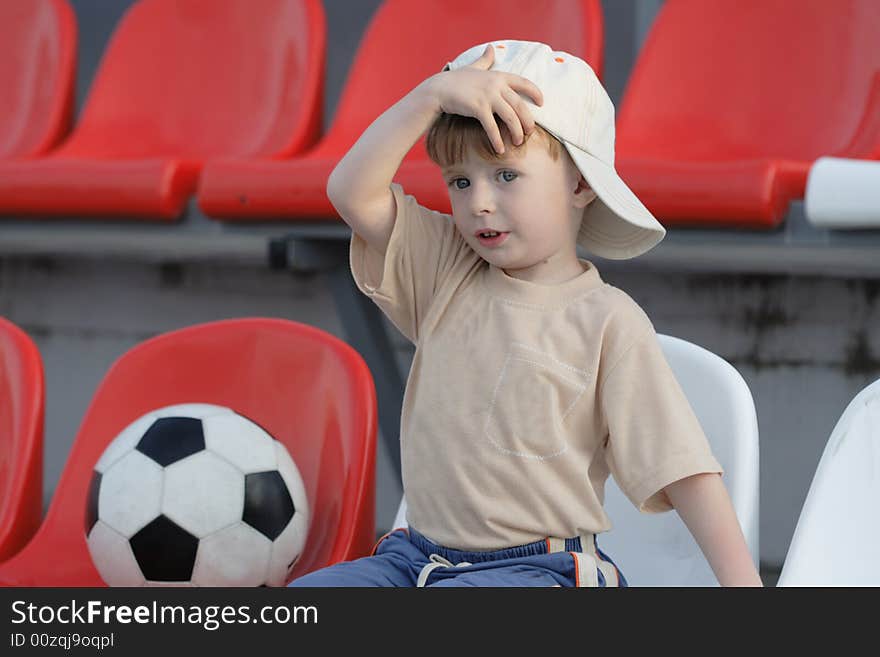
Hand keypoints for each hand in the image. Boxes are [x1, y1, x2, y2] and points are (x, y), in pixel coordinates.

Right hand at [428, 44, 543, 153]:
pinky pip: (492, 127)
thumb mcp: (474, 67)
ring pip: (510, 117)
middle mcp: (496, 85)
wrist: (438, 89)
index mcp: (498, 76)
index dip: (535, 92)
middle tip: (529, 133)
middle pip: (520, 105)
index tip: (542, 102)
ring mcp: (488, 96)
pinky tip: (500, 149)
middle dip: (527, 121)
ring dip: (516, 132)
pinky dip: (497, 140)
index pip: (523, 82)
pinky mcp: (478, 108)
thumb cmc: (456, 80)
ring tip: (517, 143)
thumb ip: (485, 60)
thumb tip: (491, 48)